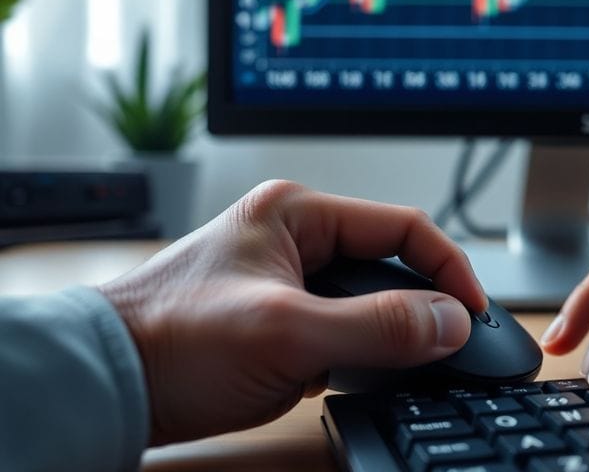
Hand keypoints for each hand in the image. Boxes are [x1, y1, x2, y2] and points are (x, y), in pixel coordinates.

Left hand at [98, 181, 486, 444]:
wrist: (109, 382)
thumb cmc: (174, 339)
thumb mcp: (290, 332)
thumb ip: (378, 326)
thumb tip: (449, 323)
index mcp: (297, 212)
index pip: (403, 228)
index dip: (448, 269)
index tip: (473, 312)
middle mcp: (295, 238)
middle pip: (390, 265)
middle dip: (419, 306)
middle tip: (444, 346)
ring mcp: (288, 280)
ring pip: (368, 301)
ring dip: (386, 333)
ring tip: (394, 364)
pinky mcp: (280, 318)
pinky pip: (342, 329)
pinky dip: (358, 354)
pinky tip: (348, 375)